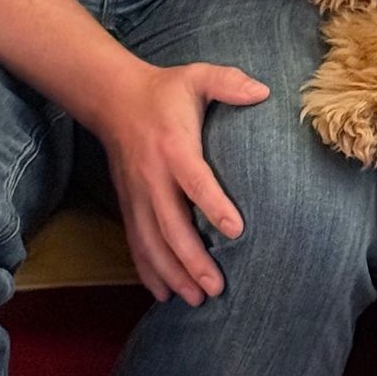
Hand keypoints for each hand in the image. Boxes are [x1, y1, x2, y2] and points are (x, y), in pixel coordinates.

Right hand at [92, 58, 268, 305]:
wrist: (112, 99)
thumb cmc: (164, 91)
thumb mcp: (197, 76)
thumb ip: (229, 82)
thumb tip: (264, 91)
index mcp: (173, 146)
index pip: (195, 180)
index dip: (214, 206)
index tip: (237, 230)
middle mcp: (152, 176)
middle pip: (170, 225)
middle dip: (192, 260)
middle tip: (217, 287)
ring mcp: (136, 194)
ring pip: (150, 242)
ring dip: (171, 274)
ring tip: (196, 299)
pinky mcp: (128, 205)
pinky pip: (136, 243)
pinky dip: (147, 271)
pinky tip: (164, 295)